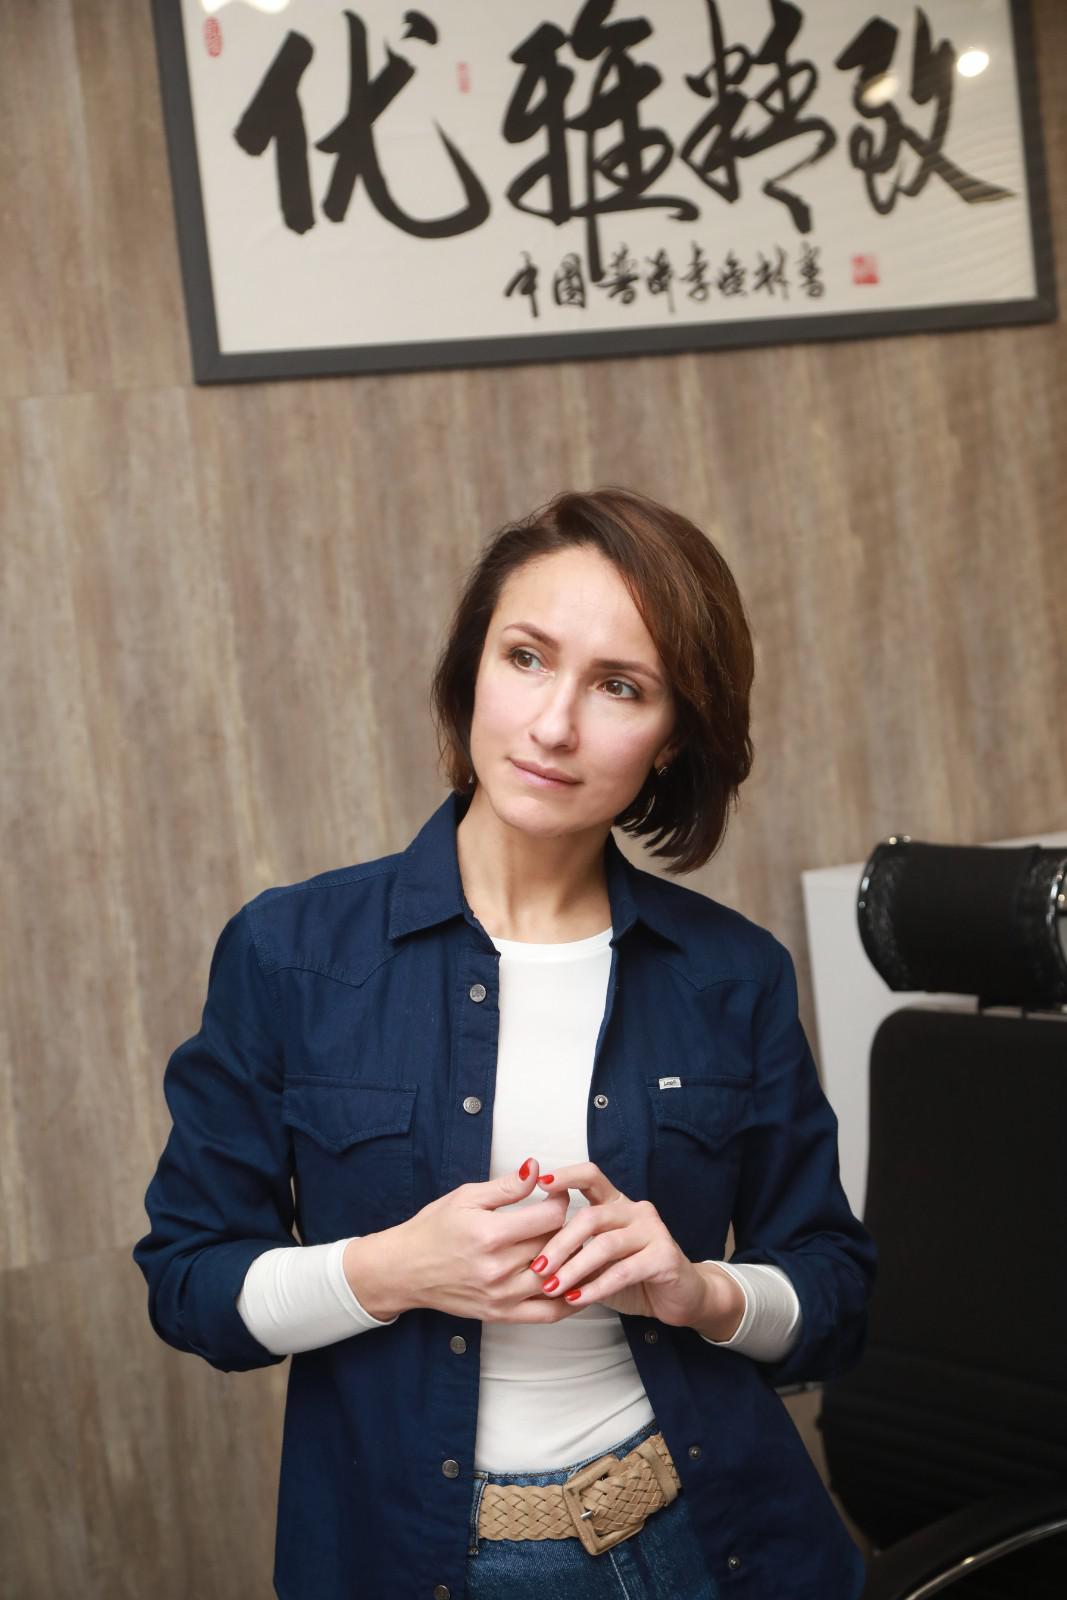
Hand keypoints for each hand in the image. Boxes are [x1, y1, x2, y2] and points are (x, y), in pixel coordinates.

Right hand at [380, 1156, 577, 1322]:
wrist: (405, 1269)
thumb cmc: (434, 1228)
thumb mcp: (467, 1197)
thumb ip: (507, 1186)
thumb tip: (536, 1167)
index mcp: (490, 1234)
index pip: (550, 1217)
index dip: (560, 1201)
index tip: (557, 1193)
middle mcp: (498, 1269)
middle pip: (556, 1246)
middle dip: (566, 1227)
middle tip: (563, 1216)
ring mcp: (502, 1296)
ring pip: (558, 1278)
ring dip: (571, 1260)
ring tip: (573, 1244)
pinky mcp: (501, 1314)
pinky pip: (548, 1314)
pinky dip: (570, 1301)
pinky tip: (579, 1285)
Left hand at [529, 1161, 712, 1326]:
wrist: (680, 1297)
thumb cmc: (633, 1275)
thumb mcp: (598, 1260)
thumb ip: (575, 1249)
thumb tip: (532, 1253)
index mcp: (617, 1203)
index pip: (591, 1176)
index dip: (566, 1176)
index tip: (539, 1183)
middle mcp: (635, 1210)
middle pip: (591, 1216)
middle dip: (559, 1243)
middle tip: (537, 1266)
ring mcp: (652, 1231)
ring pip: (605, 1244)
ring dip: (574, 1268)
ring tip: (552, 1287)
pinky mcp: (664, 1257)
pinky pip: (623, 1271)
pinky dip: (596, 1287)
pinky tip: (577, 1299)